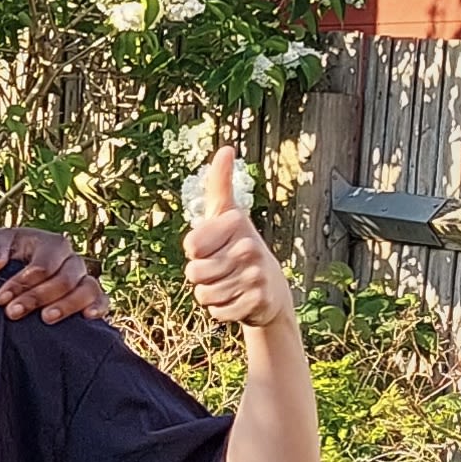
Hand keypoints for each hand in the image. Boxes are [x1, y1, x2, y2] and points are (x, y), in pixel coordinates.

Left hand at [0, 226, 108, 324]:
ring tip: (46, 318)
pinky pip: (102, 299)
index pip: (44, 264)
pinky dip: (98, 307)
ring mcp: (83, 278)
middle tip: (13, 312)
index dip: (23, 282)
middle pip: (64, 278)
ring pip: (87, 288)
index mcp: (50, 244)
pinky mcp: (90, 296)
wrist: (9, 272)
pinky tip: (87, 317)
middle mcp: (70, 260)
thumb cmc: (3, 256)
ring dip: (66, 305)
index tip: (1, 298)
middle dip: (37, 297)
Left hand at [184, 144, 297, 335]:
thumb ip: (220, 184)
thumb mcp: (226, 214)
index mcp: (236, 222)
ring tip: (229, 285)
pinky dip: (221, 312)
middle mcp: (250, 245)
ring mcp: (257, 274)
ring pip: (204, 295)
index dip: (195, 253)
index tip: (211, 248)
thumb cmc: (238, 247)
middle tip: (221, 271)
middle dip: (200, 278)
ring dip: (210, 296)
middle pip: (194, 273)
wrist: (269, 290)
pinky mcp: (259, 301)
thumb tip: (227, 149)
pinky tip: (237, 301)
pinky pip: (218, 313)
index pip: (190, 245)